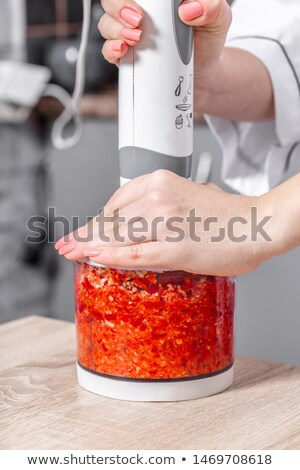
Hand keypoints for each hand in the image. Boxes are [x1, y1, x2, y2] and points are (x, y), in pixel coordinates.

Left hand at [55, 170, 271, 275]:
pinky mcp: (174, 247)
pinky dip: (110, 256)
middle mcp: (158, 196)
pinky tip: (92, 257)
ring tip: (71, 253)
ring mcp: (165, 222)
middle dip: (87, 235)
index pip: (116, 203)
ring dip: (90, 246)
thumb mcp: (186, 196)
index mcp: (160, 181)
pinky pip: (134, 253)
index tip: (84, 231)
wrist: (257, 225)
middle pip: (111, 221)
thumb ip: (159, 205)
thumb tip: (136, 222)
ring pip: (117, 236)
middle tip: (67, 245)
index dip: (96, 220)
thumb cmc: (226, 215)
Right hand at [99, 0, 231, 76]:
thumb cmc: (208, 40)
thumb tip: (188, 10)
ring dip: (115, 29)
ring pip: (107, 24)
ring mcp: (130, 33)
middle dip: (118, 6)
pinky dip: (110, 49)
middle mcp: (140, 11)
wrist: (204, 75)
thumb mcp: (218, 19)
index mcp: (157, 0)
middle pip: (112, 1)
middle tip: (137, 20)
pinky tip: (122, 50)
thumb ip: (211, 7)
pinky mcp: (126, 56)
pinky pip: (108, 50)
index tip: (141, 6)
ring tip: (136, 38)